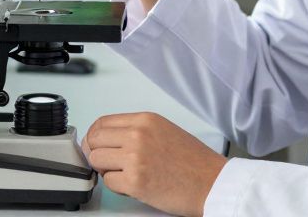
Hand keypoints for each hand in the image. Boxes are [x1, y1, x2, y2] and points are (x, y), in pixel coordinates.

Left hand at [81, 112, 226, 216]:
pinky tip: (133, 186)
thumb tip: (108, 138)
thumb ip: (136, 131)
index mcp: (145, 120)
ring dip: (106, 170)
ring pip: (97, 160)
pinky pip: (109, 182)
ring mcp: (135, 157)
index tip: (95, 146)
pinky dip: (117, 187)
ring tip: (124, 175)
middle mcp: (137, 135)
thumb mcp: (164, 130)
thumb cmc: (193, 162)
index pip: (102, 123)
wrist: (212, 183)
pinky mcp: (135, 181)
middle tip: (108, 164)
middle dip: (97, 154)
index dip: (94, 136)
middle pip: (95, 140)